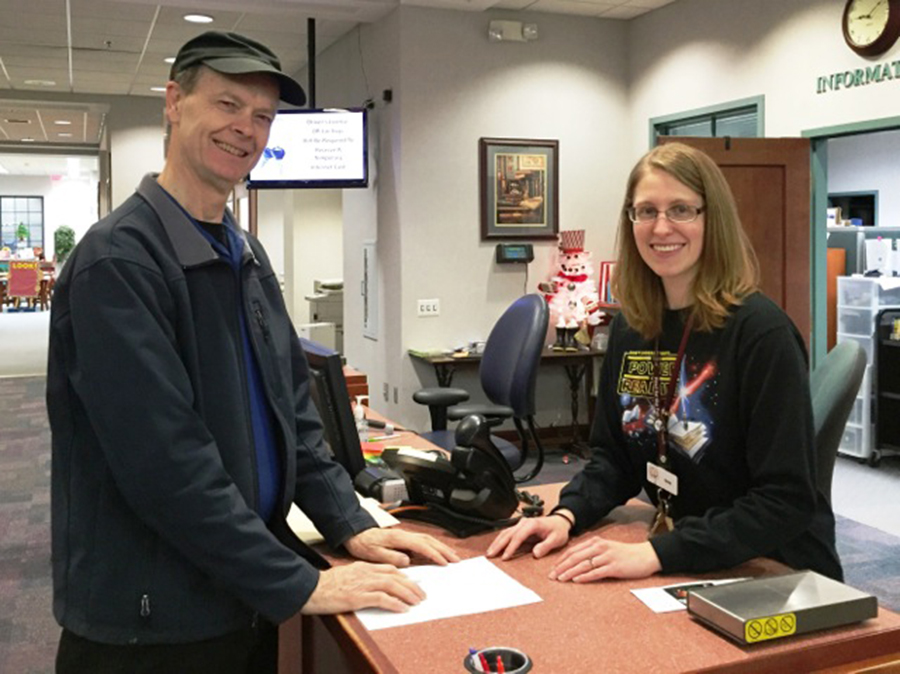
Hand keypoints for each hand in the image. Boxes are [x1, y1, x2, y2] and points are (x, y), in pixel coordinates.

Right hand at [301, 561, 424, 613]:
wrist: (311, 588)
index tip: (413, 583)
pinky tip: (402, 608)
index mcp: (363, 566)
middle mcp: (365, 573)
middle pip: (395, 576)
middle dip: (411, 585)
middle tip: (421, 594)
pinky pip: (381, 599)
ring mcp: (362, 584)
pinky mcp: (357, 597)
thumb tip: (375, 584)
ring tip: (417, 601)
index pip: (390, 568)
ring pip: (392, 585)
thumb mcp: (347, 574)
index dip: (404, 576)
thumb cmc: (326, 585)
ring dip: (408, 593)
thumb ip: (362, 576)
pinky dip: (394, 603)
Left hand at [344, 527, 459, 566]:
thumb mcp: (374, 554)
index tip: (444, 563)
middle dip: (444, 550)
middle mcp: (404, 535)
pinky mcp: (403, 539)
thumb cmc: (363, 544)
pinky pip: (423, 542)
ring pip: (428, 540)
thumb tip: (407, 561)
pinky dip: (433, 546)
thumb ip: (391, 557)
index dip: (434, 554)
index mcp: (398, 538)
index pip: (422, 546)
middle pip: (429, 540)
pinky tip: (437, 553)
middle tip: (456, 560)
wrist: (355, 533)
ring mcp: (405, 536)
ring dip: (441, 547)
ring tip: (452, 556)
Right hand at [486, 515, 570, 560]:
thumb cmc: (558, 530)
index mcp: (533, 524)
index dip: (511, 547)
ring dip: (497, 542)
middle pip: (508, 533)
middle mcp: (525, 522)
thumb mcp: (556, 539)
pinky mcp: (520, 528)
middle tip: (491, 554)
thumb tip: (535, 553)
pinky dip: (500, 540)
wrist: (560, 522)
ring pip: (506, 532)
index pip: (518, 536)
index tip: (505, 556)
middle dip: (498, 544)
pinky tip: (496, 546)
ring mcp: (521, 524)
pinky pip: (508, 533)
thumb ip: (546, 546)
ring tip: (490, 552)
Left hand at [549, 535, 660, 581]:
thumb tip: (575, 561)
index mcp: (596, 542)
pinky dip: (585, 576)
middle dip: (561, 567)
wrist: (645, 555)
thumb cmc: (625, 554)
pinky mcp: (614, 567)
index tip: (553, 568)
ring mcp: (607, 557)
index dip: (561, 560)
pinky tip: (577, 580)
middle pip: (575, 557)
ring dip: (570, 572)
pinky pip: (596, 572)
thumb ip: (592, 552)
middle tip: (552, 576)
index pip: (573, 550)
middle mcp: (600, 548)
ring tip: (560, 579)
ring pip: (583, 565)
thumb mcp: (606, 548)